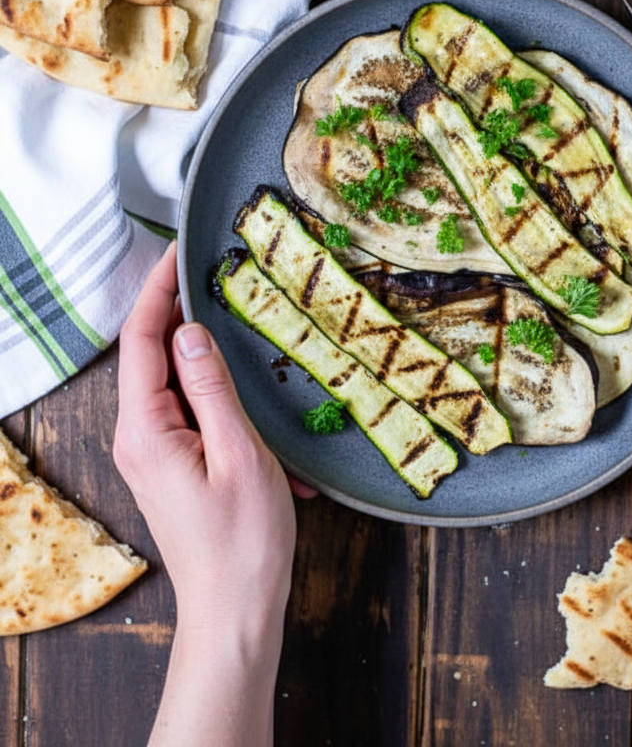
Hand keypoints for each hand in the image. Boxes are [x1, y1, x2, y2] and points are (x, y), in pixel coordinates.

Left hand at [114, 241, 296, 662]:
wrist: (235, 611)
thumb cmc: (243, 542)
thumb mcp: (240, 453)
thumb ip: (211, 387)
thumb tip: (190, 331)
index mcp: (146, 432)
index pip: (143, 341)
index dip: (158, 292)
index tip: (178, 254)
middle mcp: (139, 438)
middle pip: (153, 356)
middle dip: (183, 314)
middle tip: (219, 277)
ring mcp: (154, 453)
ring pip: (175, 383)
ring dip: (209, 359)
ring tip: (244, 329)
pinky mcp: (174, 466)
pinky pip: (190, 412)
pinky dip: (221, 398)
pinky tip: (257, 405)